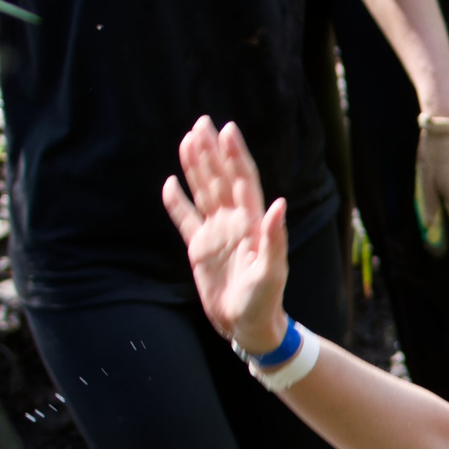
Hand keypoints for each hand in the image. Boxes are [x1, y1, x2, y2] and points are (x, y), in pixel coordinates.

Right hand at [164, 117, 288, 349]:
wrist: (247, 325)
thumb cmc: (265, 300)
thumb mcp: (272, 271)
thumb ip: (274, 238)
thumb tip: (279, 203)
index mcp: (253, 223)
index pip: (243, 181)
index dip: (235, 156)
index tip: (227, 130)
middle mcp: (234, 222)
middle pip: (221, 179)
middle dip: (212, 151)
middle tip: (202, 122)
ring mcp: (216, 233)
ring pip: (204, 192)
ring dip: (196, 167)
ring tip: (187, 140)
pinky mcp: (200, 248)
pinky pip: (186, 219)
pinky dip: (177, 202)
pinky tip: (170, 183)